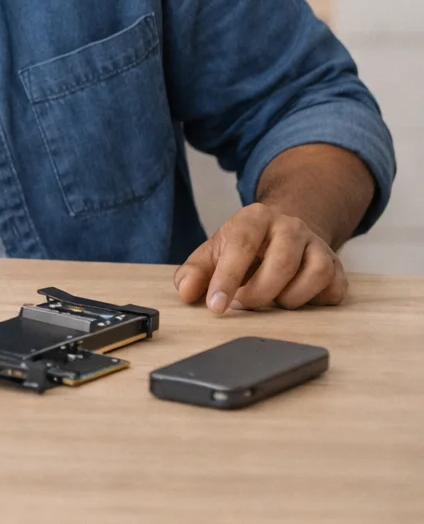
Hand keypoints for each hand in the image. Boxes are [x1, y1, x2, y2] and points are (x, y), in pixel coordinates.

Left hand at [174, 201, 347, 313]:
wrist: (281, 233)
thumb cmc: (242, 247)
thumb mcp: (213, 253)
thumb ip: (196, 271)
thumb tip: (187, 291)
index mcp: (255, 217)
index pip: (242, 245)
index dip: (227, 278)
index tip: (216, 306)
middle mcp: (291, 225)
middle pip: (282, 263)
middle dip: (259, 293)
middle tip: (243, 303)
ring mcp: (318, 244)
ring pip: (316, 273)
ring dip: (290, 298)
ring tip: (272, 300)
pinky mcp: (337, 265)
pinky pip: (334, 289)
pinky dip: (315, 302)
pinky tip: (295, 299)